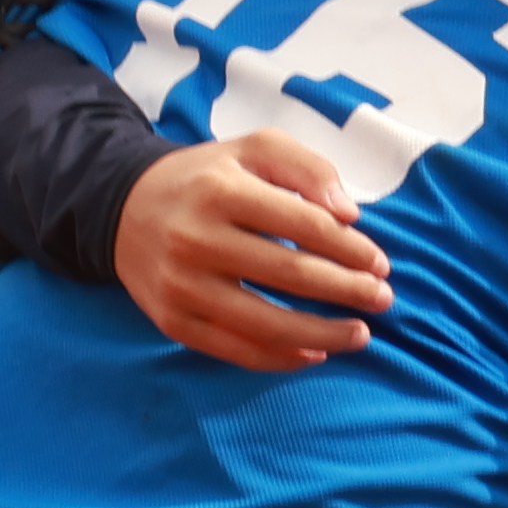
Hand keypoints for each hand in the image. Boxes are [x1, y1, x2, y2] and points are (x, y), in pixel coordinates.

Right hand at [118, 119, 392, 367]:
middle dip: (347, 291)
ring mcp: (182, 285)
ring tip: (360, 334)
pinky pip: (235, 349)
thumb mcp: (253, 149)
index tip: (381, 263)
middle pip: (290, 275)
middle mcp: (197, 239)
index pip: (304, 225)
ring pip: (265, 323)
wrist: (124, 207)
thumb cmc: (207, 178)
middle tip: (383, 299)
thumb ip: (307, 168)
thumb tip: (350, 213)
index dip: (351, 249)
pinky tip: (315, 353)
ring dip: (324, 333)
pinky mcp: (172, 320)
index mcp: (221, 191)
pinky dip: (280, 358)